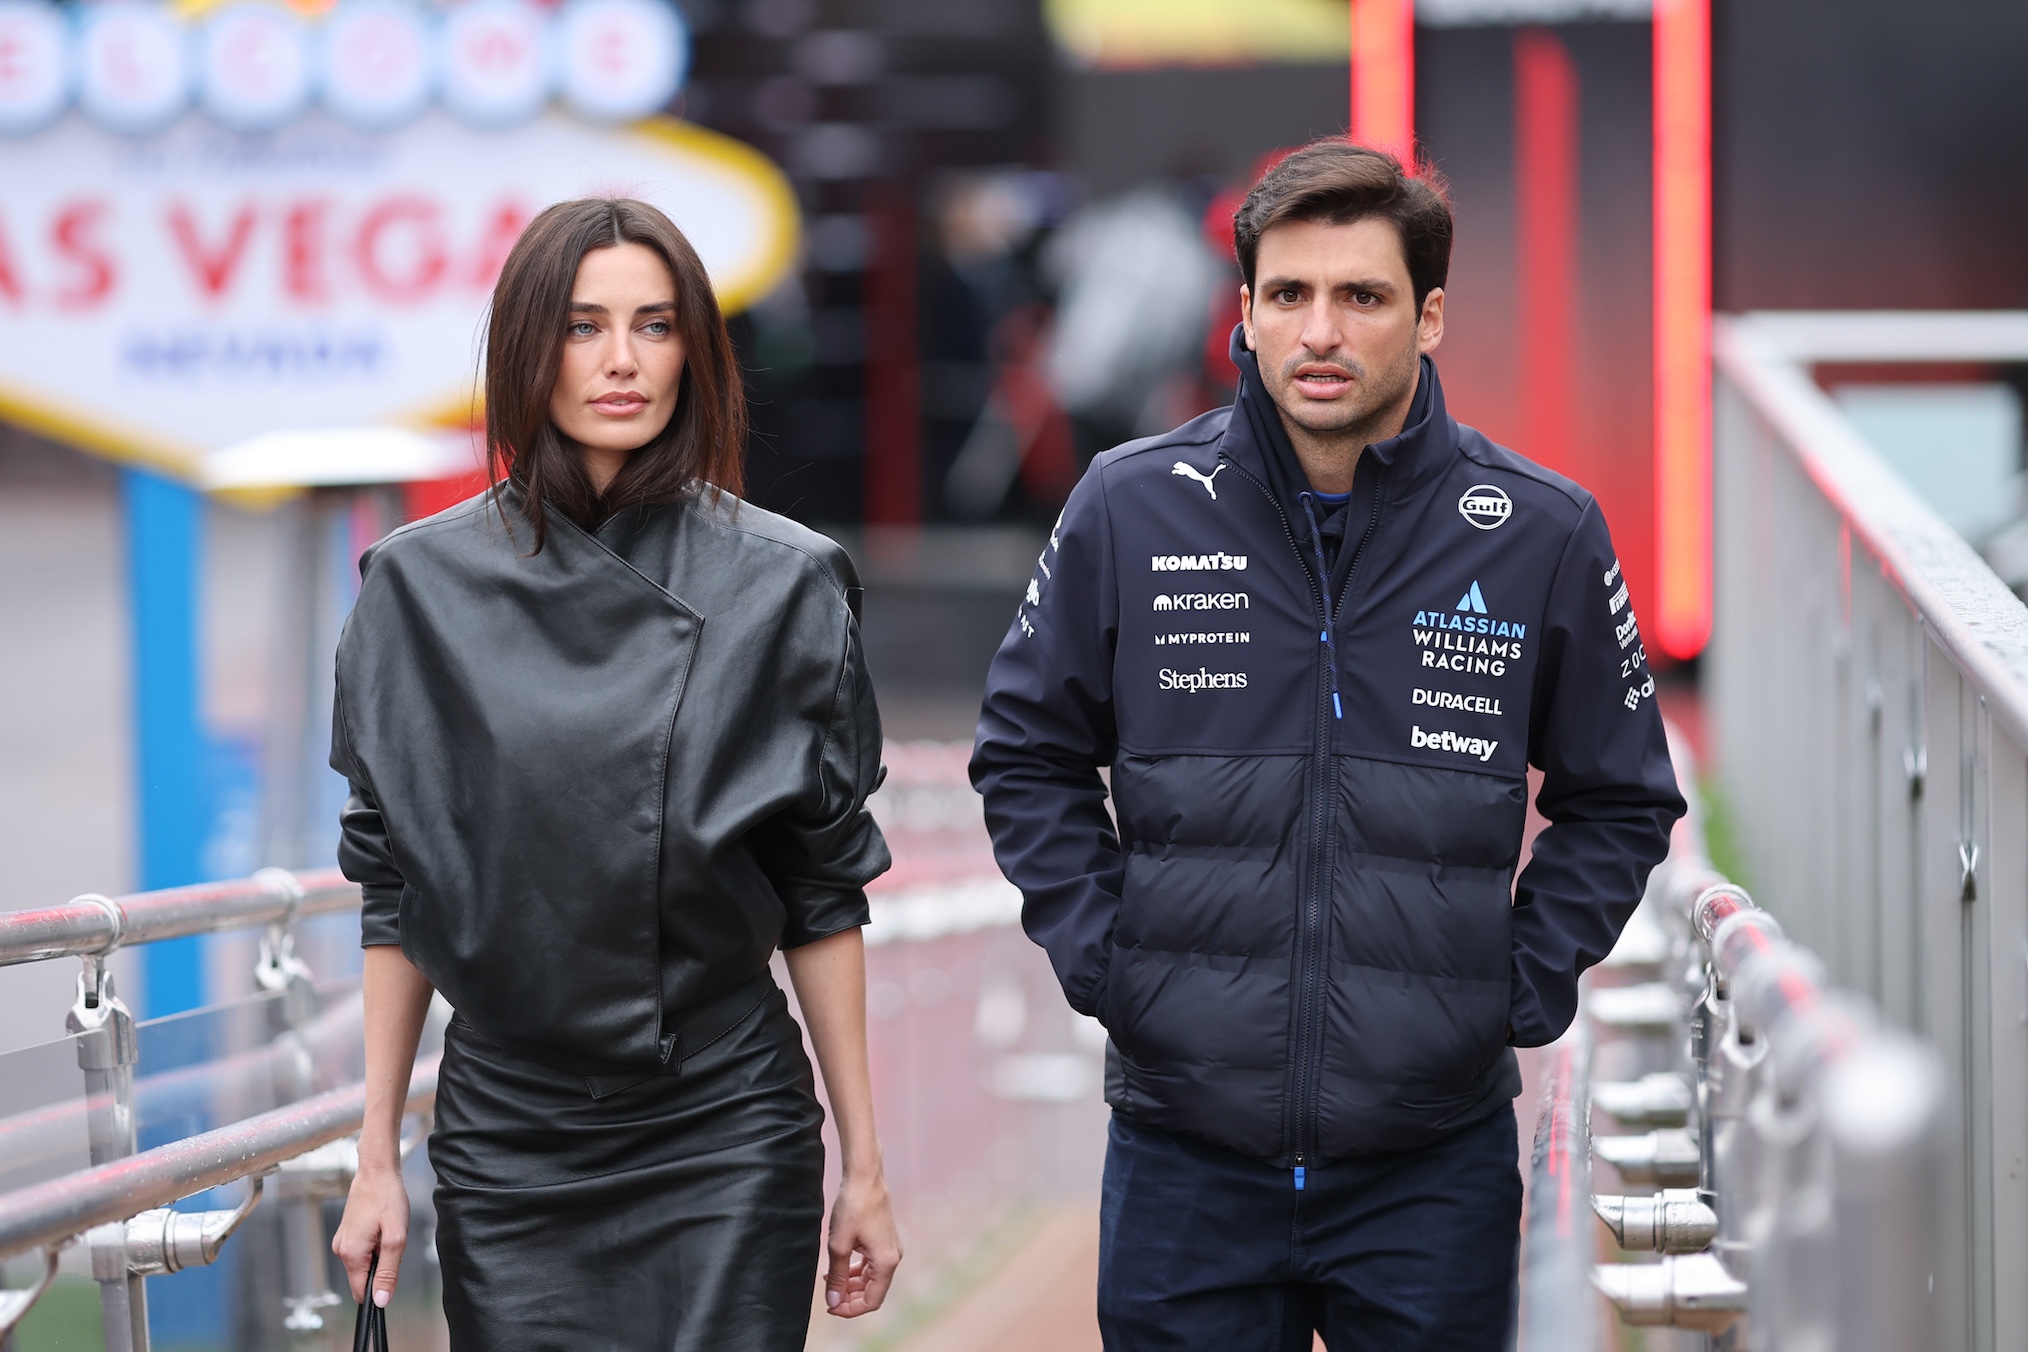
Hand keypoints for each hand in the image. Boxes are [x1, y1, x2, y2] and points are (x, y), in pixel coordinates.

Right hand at [333, 1163, 408, 1307]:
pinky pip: (362, 1251)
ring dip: (380, 1254)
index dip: (379, 1289)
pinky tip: (381, 1226)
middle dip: (382, 1266)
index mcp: (351, 1255)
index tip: (392, 1273)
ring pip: (365, 1263)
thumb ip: (388, 1272)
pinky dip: (375, 1245)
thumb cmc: (387, 1199)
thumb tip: (381, 1301)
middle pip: (365, 1277)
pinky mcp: (347, 1234)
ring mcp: (342, 1242)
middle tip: (392, 1241)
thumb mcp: (396, 1238)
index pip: (361, 1292)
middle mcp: (341, 1251)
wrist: (377, 1172)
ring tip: (386, 1230)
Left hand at [822, 1169, 901, 1317]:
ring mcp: (890, 1248)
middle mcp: (893, 1257)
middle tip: (827, 1295)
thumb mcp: (839, 1246)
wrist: (864, 1176)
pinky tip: (840, 1266)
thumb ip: (837, 1277)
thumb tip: (833, 1302)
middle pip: (873, 1291)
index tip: (830, 1306)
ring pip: (871, 1278)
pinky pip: (871, 1264)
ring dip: (852, 1283)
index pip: (871, 1301)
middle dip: (850, 1297)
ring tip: (829, 1279)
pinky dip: (856, 1270)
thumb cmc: (852, 1208)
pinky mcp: (884, 1239)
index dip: (850, 1309)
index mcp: (886, 1262)